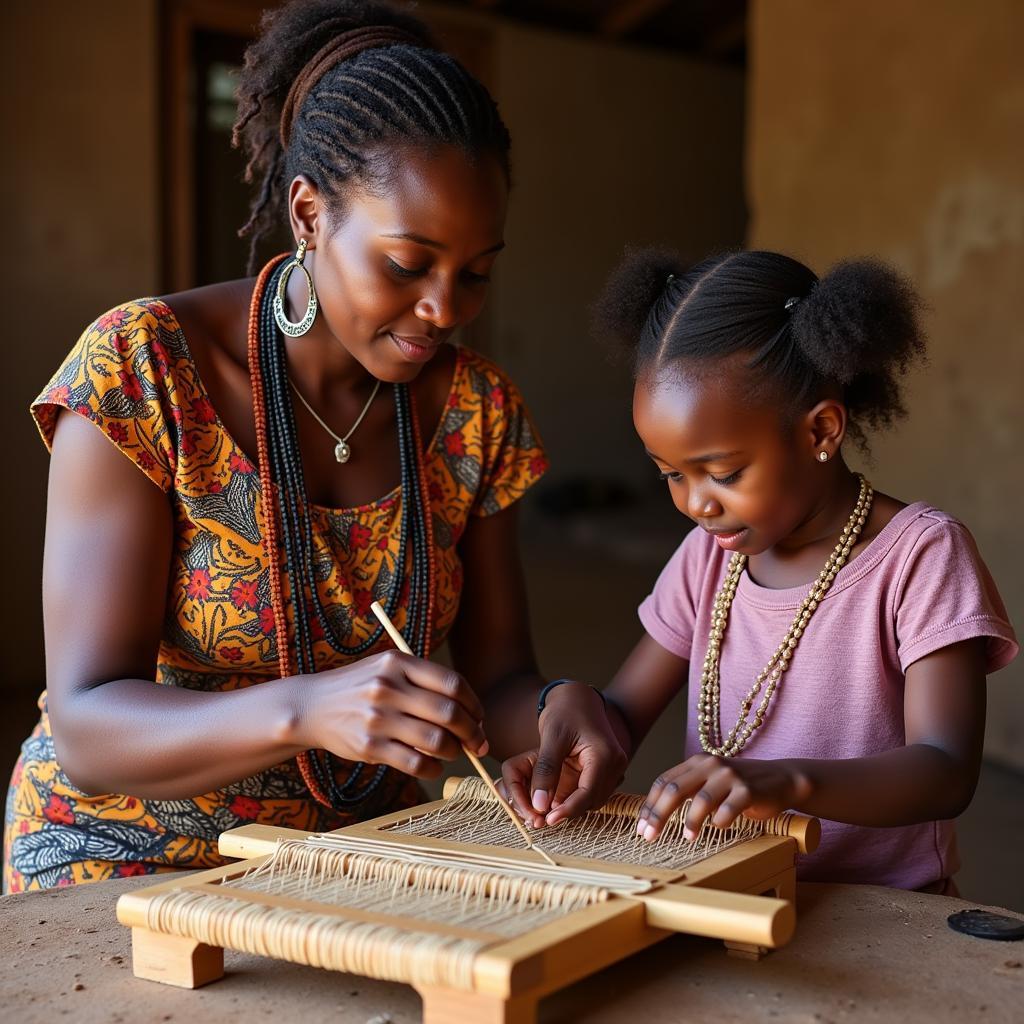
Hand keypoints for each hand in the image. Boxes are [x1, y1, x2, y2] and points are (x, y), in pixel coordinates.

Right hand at [299, 651, 487, 779]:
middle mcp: (389, 688)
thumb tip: (469, 711)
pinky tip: (434, 766)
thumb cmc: (360, 687)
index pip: (452, 683)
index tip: (480, 717)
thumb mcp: (387, 668)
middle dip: (473, 732)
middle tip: (479, 743)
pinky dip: (433, 768)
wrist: (311, 707)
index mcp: (398, 663)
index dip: (474, 703)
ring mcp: (378, 718)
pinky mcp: (370, 746)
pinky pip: (415, 763)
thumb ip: (423, 681)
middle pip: (449, 713)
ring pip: (436, 741)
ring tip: (454, 753)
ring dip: (454, 751)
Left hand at [501, 681, 626, 828]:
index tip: (548, 820)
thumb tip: (539, 804)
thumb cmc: (565, 711)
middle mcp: (615, 763)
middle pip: (592, 799)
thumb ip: (546, 770)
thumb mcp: (551, 737)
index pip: (588, 793)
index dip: (568, 810)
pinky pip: (593, 791)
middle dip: (568, 810)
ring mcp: (614, 767)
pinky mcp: (607, 769)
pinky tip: (558, 797)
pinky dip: (576, 797)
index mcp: (604, 754)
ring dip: (572, 805)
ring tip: (546, 808)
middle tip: (540, 816)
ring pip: (593, 798)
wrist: (578, 696)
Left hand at [638, 754, 811, 841]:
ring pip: (701, 798)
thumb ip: (688, 790)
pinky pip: (730, 807)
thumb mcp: (710, 783)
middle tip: (649, 836)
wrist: (781, 780)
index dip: (649, 805)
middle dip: (658, 814)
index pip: (664, 782)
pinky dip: (721, 820)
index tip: (640, 827)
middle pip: (675, 789)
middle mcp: (710, 765)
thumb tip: (656, 814)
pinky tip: (718, 827)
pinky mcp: (748, 789)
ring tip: (687, 837)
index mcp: (696, 763)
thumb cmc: (739, 787)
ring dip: (691, 820)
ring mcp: (730, 776)